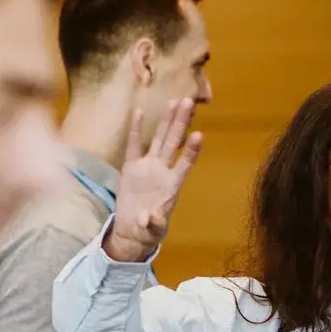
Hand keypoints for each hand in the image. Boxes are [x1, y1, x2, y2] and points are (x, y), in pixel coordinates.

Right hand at [104, 99, 202, 262]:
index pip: (185, 163)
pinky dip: (135, 129)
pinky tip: (139, 111)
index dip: (192, 150)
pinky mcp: (131, 167)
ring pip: (159, 139)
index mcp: (172, 184)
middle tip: (189, 101)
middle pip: (174, 142)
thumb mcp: (153, 229)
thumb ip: (152, 223)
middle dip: (181, 122)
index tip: (199, 134)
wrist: (133, 229)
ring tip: (174, 101)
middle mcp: (162, 170)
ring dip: (166, 121)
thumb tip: (148, 218)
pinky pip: (134, 145)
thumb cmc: (149, 229)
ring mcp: (147, 167)